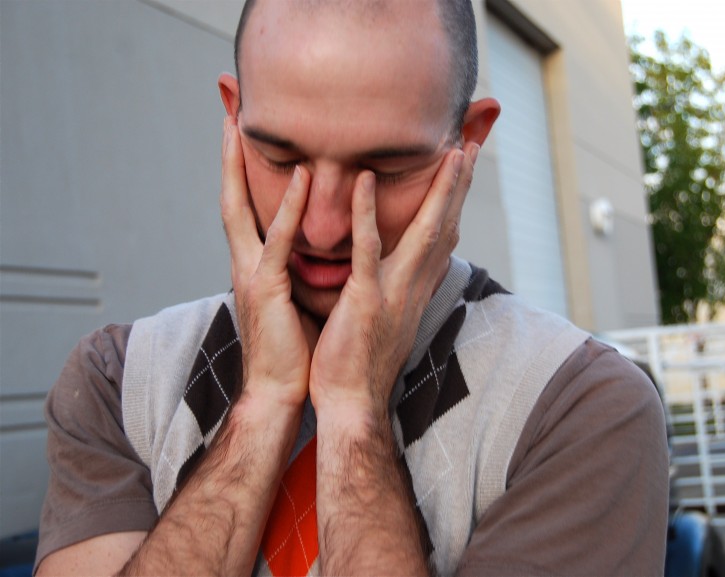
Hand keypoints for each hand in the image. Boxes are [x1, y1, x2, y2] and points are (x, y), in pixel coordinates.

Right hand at [220, 116, 315, 406]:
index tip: (241, 135)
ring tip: (241, 126)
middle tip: (227, 114)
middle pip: (229, 198)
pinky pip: (277, 241)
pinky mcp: (267, 289)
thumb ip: (298, 269)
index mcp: (255, 265)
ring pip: (240, 210)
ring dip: (239, 167)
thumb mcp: (295, 298)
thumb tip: (317, 249)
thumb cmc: (294, 349)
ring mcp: (251, 275)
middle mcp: (245, 263)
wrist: (281, 392)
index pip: (244, 209)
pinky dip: (287, 208)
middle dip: (226, 157)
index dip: (239, 172)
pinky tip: (300, 177)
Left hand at [309, 143, 479, 421]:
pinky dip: (367, 213)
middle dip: (461, 186)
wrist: (351, 404)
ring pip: (424, 232)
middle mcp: (415, 287)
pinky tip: (365, 180)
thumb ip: (398, 289)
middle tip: (472, 146)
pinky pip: (367, 250)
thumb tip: (407, 273)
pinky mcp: (365, 300)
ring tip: (451, 152)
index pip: (444, 237)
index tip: (464, 169)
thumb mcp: (387, 319)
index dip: (456, 202)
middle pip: (447, 227)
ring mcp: (394, 292)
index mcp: (417, 290)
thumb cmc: (360, 362)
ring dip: (441, 191)